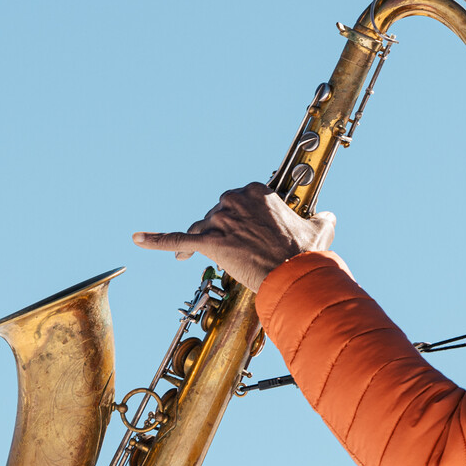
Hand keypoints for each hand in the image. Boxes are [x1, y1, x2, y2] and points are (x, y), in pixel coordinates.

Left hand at [133, 182, 335, 291]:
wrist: (296, 274)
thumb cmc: (306, 253)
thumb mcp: (320, 227)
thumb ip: (322, 217)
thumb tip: (328, 215)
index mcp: (258, 191)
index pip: (240, 201)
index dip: (243, 219)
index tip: (250, 230)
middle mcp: (235, 200)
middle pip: (217, 213)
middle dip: (224, 230)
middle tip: (239, 249)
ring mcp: (221, 221)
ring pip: (202, 228)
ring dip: (204, 240)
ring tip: (209, 253)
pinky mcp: (209, 243)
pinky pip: (177, 240)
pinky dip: (156, 239)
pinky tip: (137, 238)